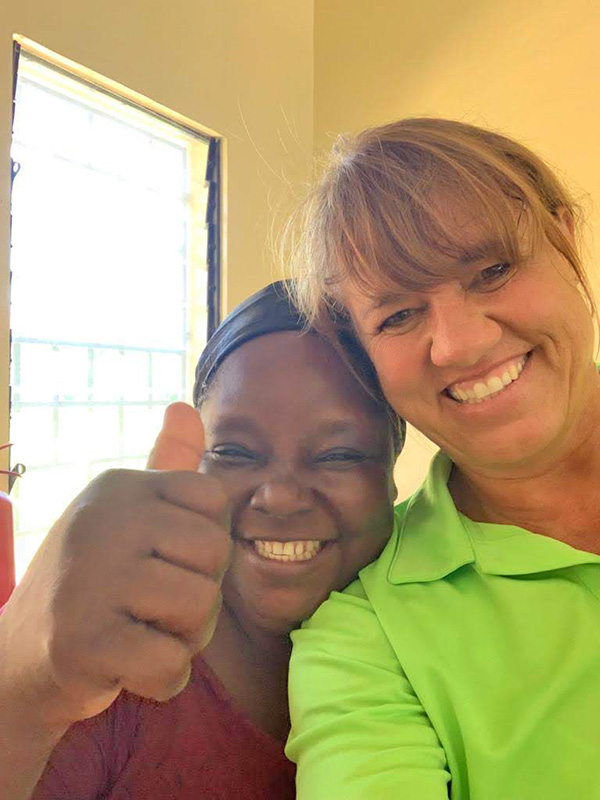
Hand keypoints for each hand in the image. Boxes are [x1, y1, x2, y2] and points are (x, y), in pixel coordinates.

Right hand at [0, 402, 230, 729]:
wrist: (19, 658)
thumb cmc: (93, 583)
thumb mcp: (128, 516)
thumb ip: (165, 467)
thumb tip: (185, 406)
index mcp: (120, 487)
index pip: (215, 500)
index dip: (204, 544)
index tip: (165, 561)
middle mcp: (104, 519)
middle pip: (217, 553)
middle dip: (200, 595)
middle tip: (152, 607)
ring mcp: (90, 578)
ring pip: (201, 607)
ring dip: (183, 638)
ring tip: (139, 633)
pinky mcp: (84, 641)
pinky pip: (172, 664)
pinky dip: (162, 678)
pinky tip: (127, 669)